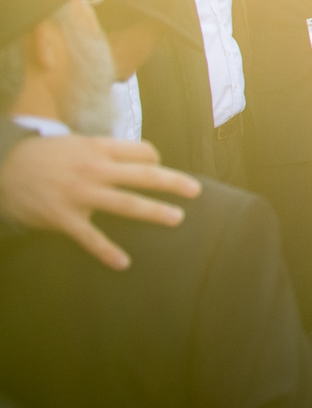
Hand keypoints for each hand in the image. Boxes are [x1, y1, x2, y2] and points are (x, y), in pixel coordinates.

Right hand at [0, 136, 198, 269]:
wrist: (2, 169)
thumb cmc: (44, 156)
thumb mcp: (76, 143)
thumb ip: (105, 151)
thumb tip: (137, 159)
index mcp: (99, 148)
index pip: (142, 152)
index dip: (156, 161)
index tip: (159, 169)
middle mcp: (94, 169)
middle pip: (144, 175)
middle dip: (173, 182)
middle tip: (196, 190)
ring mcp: (81, 194)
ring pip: (126, 204)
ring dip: (154, 212)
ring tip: (177, 219)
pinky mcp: (64, 218)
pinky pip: (90, 237)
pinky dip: (107, 252)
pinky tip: (123, 264)